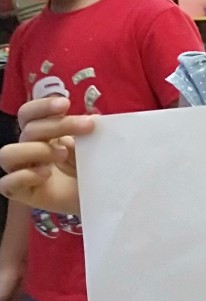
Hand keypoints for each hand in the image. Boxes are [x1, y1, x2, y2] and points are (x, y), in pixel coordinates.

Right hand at [0, 97, 92, 214]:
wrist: (100, 196)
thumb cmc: (93, 168)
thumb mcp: (94, 147)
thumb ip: (90, 132)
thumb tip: (95, 119)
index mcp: (42, 134)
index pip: (28, 114)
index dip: (42, 106)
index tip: (66, 104)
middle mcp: (28, 149)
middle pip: (28, 130)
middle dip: (58, 125)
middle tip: (87, 127)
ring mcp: (22, 171)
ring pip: (7, 154)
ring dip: (37, 150)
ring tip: (63, 154)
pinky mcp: (22, 192)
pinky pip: (6, 184)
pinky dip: (24, 176)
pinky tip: (45, 174)